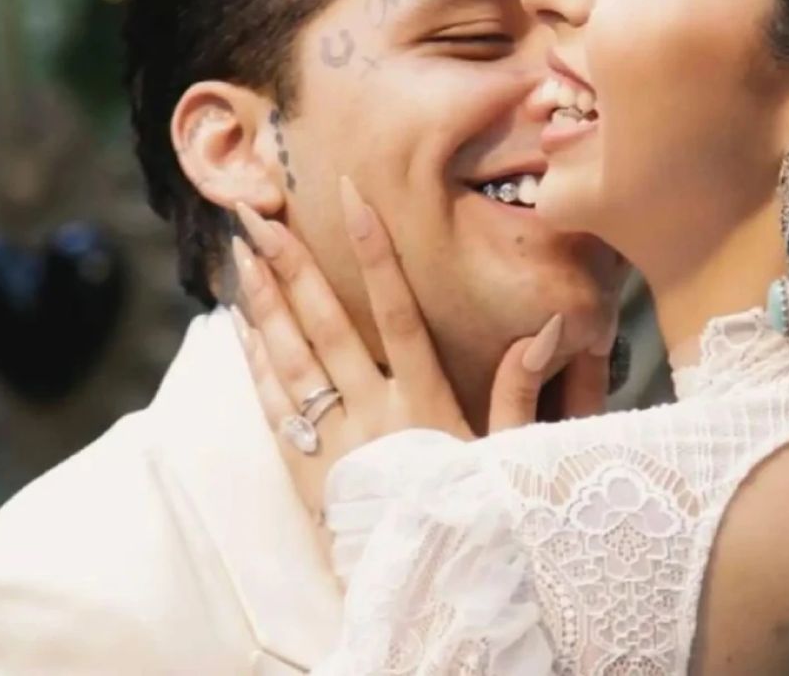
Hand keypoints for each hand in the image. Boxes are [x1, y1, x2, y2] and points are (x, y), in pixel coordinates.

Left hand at [229, 178, 610, 519]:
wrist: (423, 589)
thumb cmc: (472, 515)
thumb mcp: (507, 455)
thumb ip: (521, 389)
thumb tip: (549, 327)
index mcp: (422, 401)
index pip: (397, 312)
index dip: (375, 253)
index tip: (354, 199)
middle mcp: (372, 412)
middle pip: (326, 325)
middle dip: (292, 266)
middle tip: (259, 215)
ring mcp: (332, 440)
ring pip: (290, 359)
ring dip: (263, 303)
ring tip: (241, 253)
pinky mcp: (303, 468)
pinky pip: (272, 405)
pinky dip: (253, 362)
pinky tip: (239, 324)